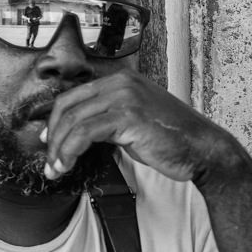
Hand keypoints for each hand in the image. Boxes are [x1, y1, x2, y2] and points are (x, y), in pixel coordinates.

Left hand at [40, 71, 241, 185]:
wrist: (203, 150)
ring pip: (73, 121)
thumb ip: (106, 120)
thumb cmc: (170, 141)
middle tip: (49, 162)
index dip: (55, 121)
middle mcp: (121, 82)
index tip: (49, 142)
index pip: (73, 96)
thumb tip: (75, 131)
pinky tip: (67, 166)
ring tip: (55, 170)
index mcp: (121, 80)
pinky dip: (69, 151)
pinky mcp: (128, 115)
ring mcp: (125, 96)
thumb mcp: (132, 122)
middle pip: (68, 106)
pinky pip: (85, 133)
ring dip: (58, 149)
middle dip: (53, 137)